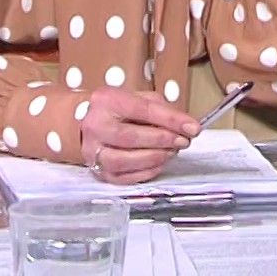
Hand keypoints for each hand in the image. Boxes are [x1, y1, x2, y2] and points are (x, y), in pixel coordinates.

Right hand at [79, 87, 200, 184]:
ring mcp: (93, 151)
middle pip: (131, 137)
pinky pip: (123, 178)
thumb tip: (186, 126)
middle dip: (163, 140)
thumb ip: (161, 109)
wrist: (83, 123)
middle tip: (183, 142)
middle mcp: (95, 126)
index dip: (171, 120)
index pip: (143, 110)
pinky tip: (159, 164)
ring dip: (155, 158)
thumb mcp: (138, 98)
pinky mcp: (96, 171)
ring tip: (171, 152)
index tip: (193, 128)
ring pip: (124, 160)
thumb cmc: (118, 109)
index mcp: (108, 101)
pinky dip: (146, 172)